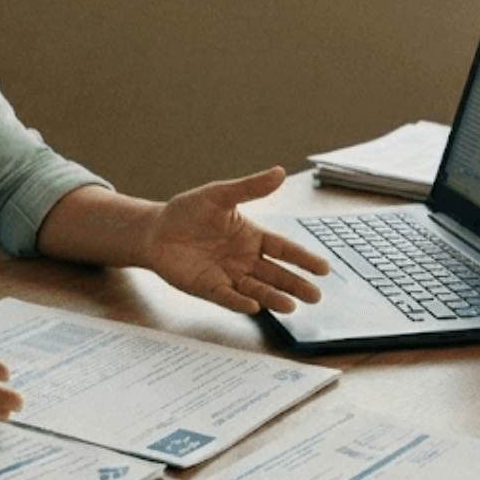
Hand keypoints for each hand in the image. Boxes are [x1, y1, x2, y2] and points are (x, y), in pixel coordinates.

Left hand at [136, 167, 328, 314]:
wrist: (155, 230)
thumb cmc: (188, 211)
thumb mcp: (219, 195)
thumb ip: (249, 188)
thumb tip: (279, 172)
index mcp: (251, 236)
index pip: (283, 248)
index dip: (303, 258)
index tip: (324, 268)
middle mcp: (245, 259)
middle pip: (276, 274)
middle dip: (295, 284)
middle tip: (316, 296)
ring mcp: (228, 276)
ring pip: (257, 289)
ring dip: (273, 298)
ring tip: (291, 306)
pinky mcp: (209, 288)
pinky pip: (228, 297)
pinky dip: (240, 302)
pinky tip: (254, 308)